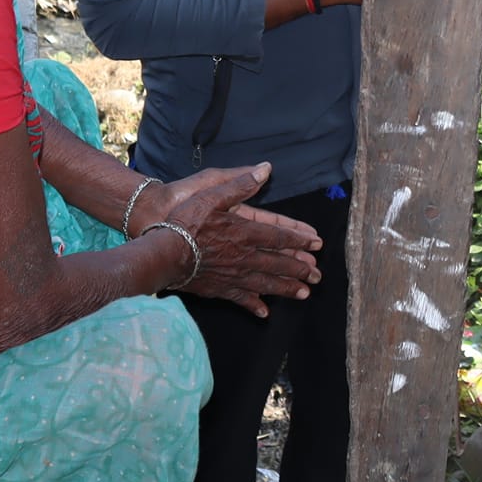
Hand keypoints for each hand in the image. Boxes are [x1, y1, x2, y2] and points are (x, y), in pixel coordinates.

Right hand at [156, 164, 322, 315]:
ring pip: (267, 283)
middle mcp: (245, 257)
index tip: (317, 244)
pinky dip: (255, 305)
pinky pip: (242, 299)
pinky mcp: (220, 289)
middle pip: (279, 264)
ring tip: (305, 293)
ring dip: (287, 288)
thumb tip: (265, 169)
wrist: (164, 254)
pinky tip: (265, 312)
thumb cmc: (186, 222)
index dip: (300, 240)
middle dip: (301, 269)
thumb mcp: (212, 194)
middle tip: (318, 275)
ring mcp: (234, 275)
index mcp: (246, 232)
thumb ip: (240, 184)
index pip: (280, 237)